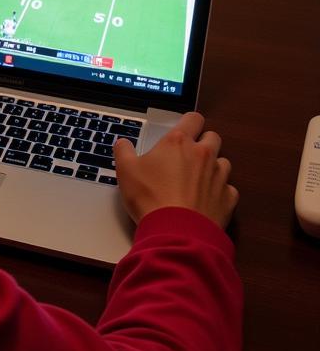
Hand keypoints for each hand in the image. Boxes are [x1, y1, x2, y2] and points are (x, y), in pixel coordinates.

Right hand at [114, 112, 237, 228]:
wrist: (175, 231)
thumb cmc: (150, 197)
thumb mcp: (125, 170)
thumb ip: (123, 151)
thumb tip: (123, 143)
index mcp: (178, 143)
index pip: (193, 119)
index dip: (189, 122)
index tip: (183, 129)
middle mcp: (203, 155)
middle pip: (213, 137)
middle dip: (204, 142)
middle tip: (188, 155)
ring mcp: (219, 176)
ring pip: (223, 162)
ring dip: (213, 166)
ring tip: (197, 179)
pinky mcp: (228, 198)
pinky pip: (228, 189)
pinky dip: (219, 192)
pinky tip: (206, 200)